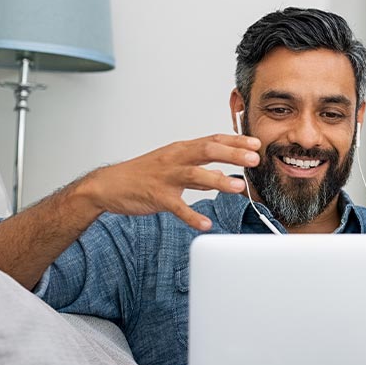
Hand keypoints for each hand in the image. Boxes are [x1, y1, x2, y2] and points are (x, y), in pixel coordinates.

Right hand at [79, 134, 260, 229]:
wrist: (109, 185)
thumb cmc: (143, 174)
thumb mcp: (174, 166)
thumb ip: (200, 171)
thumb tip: (224, 175)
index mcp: (181, 149)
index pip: (213, 140)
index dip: (236, 141)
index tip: (256, 144)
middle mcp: (175, 158)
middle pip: (207, 151)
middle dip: (233, 154)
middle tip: (255, 160)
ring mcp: (166, 177)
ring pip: (194, 175)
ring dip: (218, 181)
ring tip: (238, 187)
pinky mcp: (157, 196)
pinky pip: (177, 207)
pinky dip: (192, 216)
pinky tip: (206, 223)